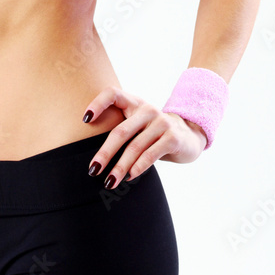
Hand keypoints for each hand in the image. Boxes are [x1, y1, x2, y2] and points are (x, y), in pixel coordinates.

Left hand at [82, 85, 207, 189]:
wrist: (190, 135)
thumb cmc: (154, 132)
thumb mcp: (137, 125)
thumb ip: (121, 131)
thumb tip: (94, 156)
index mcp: (135, 102)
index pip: (113, 93)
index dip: (97, 103)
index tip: (84, 120)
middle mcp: (147, 109)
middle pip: (120, 131)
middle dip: (105, 153)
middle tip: (92, 170)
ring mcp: (161, 122)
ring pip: (134, 147)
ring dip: (120, 167)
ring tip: (109, 181)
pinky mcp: (172, 137)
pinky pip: (150, 154)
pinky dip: (138, 167)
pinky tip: (129, 177)